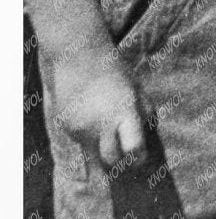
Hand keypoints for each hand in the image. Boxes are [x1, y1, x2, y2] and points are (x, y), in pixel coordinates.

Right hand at [49, 50, 149, 170]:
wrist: (78, 57)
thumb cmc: (113, 71)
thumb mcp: (136, 88)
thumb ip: (142, 113)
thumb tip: (146, 142)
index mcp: (124, 111)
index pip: (134, 148)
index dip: (139, 157)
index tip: (140, 159)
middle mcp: (101, 124)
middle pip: (111, 160)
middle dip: (119, 162)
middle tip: (124, 156)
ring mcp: (82, 128)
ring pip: (93, 154)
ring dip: (102, 150)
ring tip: (106, 129)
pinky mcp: (67, 128)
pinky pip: (80, 141)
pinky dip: (88, 137)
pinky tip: (89, 116)